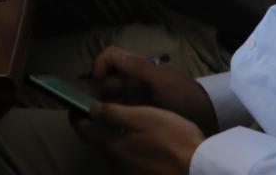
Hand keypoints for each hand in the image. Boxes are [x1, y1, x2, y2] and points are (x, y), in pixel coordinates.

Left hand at [74, 102, 204, 174]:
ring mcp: (130, 174)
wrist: (201, 170)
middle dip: (96, 127)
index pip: (83, 131)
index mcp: (113, 146)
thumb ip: (113, 113)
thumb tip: (90, 110)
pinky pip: (129, 162)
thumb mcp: (143, 117)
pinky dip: (130, 150)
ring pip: (114, 153)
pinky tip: (143, 143)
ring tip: (126, 125)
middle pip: (98, 143)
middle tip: (102, 111)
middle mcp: (116, 164)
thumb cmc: (174, 139)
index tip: (74, 106)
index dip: (76, 117)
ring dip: (115, 139)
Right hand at [88, 47, 218, 131]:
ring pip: (109, 96)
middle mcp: (135, 80)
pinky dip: (108, 115)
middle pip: (106, 79)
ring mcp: (137, 98)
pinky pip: (118, 112)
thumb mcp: (163, 81)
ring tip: (90, 118)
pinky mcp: (140, 114)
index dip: (99, 65)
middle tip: (84, 107)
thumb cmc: (185, 97)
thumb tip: (109, 55)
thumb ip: (137, 67)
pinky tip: (104, 125)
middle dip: (93, 89)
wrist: (209, 121)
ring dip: (98, 104)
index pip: (111, 57)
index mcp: (140, 68)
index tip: (96, 83)